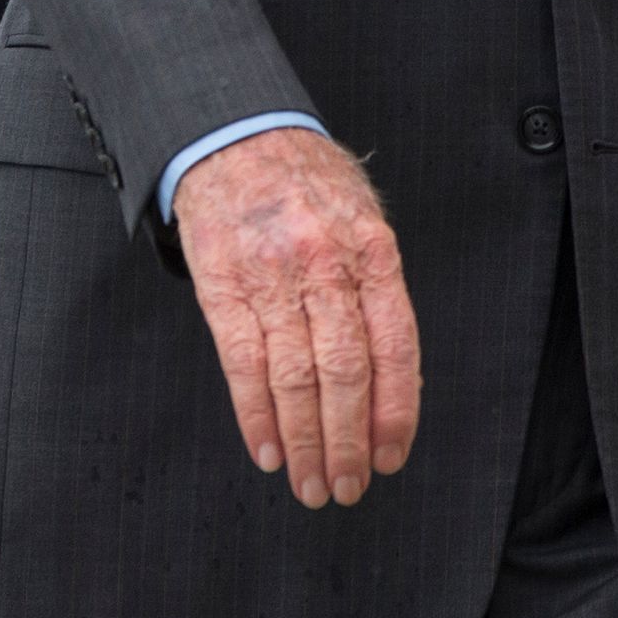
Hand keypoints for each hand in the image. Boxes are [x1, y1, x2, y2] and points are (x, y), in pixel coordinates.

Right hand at [174, 127, 420, 508]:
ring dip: (304, 443)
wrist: (233, 130)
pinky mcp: (222, 284)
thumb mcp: (361, 214)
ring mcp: (271, 275)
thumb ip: (376, 287)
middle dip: (348, 443)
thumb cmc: (304, 179)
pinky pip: (242, 363)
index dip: (394, 411)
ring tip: (310, 484)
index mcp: (371, 249)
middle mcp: (324, 263)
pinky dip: (256, 416)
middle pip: (344, 373)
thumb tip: (393, 381)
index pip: (394, 347)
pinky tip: (267, 450)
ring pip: (294, 378)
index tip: (391, 457)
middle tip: (349, 487)